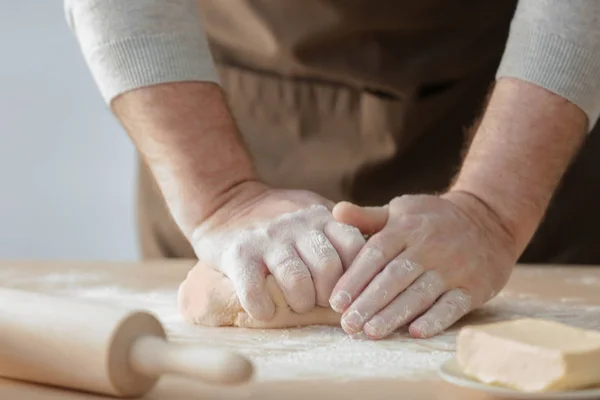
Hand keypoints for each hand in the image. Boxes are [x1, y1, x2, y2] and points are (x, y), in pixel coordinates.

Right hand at [191, 181, 365, 320]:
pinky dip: (263, 308)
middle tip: (319, 301)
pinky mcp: (238, 253)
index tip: (347, 292)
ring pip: (296, 280)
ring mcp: (268, 238)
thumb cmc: (279, 219)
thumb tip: (374, 265)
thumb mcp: (314, 213)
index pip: (355, 247)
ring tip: (296, 304)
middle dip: (327, 295)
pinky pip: (255, 290)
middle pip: (328, 268)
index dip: (356, 277)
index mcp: (321, 217)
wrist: (226, 204)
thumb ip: (340, 232)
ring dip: (300, 303)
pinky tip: (265, 310)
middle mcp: (297, 225)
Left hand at [328, 191, 516, 338]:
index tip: (336, 302)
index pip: (376, 254)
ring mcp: (453, 268)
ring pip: (419, 294)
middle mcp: (429, 247)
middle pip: (394, 278)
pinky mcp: (474, 287)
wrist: (488, 219)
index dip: (355, 279)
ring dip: (394, 315)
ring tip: (371, 333)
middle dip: (369, 303)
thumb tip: (336, 211)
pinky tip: (415, 333)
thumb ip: (368, 216)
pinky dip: (435, 320)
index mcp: (406, 228)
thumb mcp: (401, 210)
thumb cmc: (432, 219)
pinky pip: (453, 305)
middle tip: (348, 325)